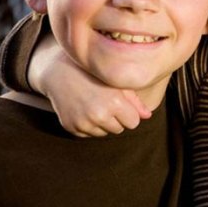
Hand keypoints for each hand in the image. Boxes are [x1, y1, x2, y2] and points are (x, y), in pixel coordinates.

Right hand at [29, 33, 150, 136]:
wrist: (60, 72)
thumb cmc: (94, 75)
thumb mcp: (117, 83)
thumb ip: (135, 101)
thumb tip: (148, 116)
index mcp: (114, 103)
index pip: (133, 123)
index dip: (129, 113)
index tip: (121, 103)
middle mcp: (98, 115)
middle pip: (119, 129)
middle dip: (116, 118)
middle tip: (105, 101)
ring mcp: (83, 123)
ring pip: (104, 133)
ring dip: (102, 123)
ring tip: (93, 103)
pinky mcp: (71, 127)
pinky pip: (88, 134)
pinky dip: (88, 125)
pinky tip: (83, 108)